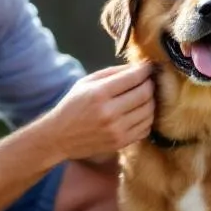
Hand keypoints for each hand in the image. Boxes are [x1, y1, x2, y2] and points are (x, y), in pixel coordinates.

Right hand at [39, 63, 154, 160]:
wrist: (58, 137)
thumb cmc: (72, 106)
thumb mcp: (86, 83)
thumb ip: (112, 73)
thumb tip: (138, 67)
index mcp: (99, 93)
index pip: (133, 78)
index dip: (145, 70)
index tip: (148, 67)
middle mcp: (109, 112)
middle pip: (145, 94)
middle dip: (151, 85)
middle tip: (148, 81)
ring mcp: (116, 130)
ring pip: (149, 111)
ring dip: (151, 101)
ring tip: (144, 97)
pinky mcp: (120, 143)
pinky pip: (145, 128)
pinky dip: (147, 118)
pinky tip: (139, 113)